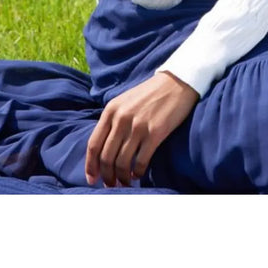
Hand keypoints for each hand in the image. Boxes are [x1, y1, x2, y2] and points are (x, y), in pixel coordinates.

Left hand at [85, 71, 198, 186]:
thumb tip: (104, 149)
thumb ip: (113, 120)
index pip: (93, 144)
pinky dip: (137, 172)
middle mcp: (121, 118)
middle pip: (106, 157)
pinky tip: (138, 174)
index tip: (92, 179)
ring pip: (122, 163)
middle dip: (107, 176)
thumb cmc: (150, 93)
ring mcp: (138, 126)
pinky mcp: (155, 133)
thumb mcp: (125, 101)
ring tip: (125, 183)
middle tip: (111, 185)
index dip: (90, 166)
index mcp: (111, 110)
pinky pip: (140, 161)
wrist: (176, 82)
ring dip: (122, 178)